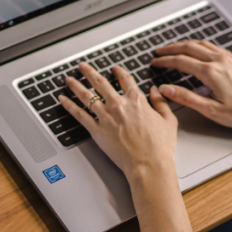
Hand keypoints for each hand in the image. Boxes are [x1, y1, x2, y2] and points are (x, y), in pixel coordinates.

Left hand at [59, 62, 177, 178]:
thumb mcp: (168, 121)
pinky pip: (80, 115)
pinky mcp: (97, 130)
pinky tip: (63, 100)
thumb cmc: (159, 147)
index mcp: (137, 101)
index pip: (125, 80)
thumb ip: (161, 103)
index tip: (114, 69)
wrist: (148, 164)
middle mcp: (119, 105)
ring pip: (87, 96)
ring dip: (76, 85)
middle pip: (100, 83)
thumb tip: (156, 90)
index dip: (119, 72)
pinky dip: (70, 105)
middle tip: (82, 66)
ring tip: (69, 80)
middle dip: (89, 72)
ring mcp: (106, 117)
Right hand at [151, 40, 231, 133]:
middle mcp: (220, 61)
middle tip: (158, 51)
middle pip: (189, 47)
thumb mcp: (212, 111)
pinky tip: (198, 50)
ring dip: (185, 44)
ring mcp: (229, 58)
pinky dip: (199, 45)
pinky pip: (213, 47)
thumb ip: (187, 99)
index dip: (165, 61)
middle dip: (171, 48)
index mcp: (211, 73)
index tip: (154, 62)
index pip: (181, 61)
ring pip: (202, 44)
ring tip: (174, 47)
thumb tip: (167, 90)